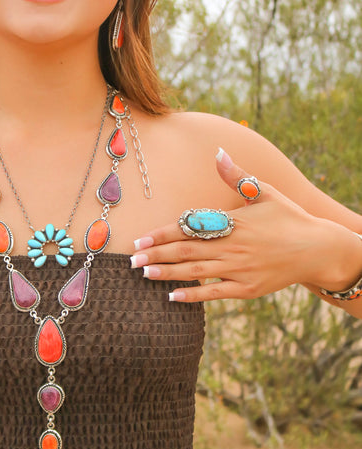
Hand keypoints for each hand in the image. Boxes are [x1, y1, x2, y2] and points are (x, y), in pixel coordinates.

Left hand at [130, 149, 330, 301]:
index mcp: (232, 223)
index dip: (162, 234)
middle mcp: (232, 247)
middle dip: (156, 254)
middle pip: (186, 251)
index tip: (140, 238)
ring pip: (196, 272)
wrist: (317, 249)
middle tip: (131, 260)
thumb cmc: (288, 218)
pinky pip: (215, 294)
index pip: (189, 228)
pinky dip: (193, 295)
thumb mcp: (264, 193)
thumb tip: (218, 152)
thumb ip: (237, 176)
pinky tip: (172, 296)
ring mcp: (239, 270)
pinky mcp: (247, 289)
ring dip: (167, 273)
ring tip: (144, 274)